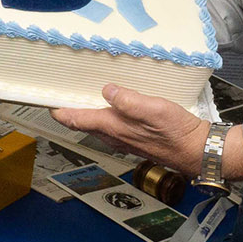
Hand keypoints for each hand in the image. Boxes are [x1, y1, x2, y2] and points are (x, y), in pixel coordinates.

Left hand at [51, 83, 210, 175]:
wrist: (198, 151)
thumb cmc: (178, 132)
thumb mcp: (155, 109)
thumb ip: (128, 101)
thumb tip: (107, 90)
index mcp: (114, 127)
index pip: (76, 119)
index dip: (59, 110)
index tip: (45, 100)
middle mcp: (114, 136)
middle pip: (82, 123)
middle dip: (69, 110)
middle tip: (59, 95)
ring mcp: (123, 139)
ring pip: (95, 126)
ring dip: (84, 113)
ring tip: (79, 97)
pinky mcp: (133, 139)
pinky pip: (109, 127)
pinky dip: (101, 116)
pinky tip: (109, 107)